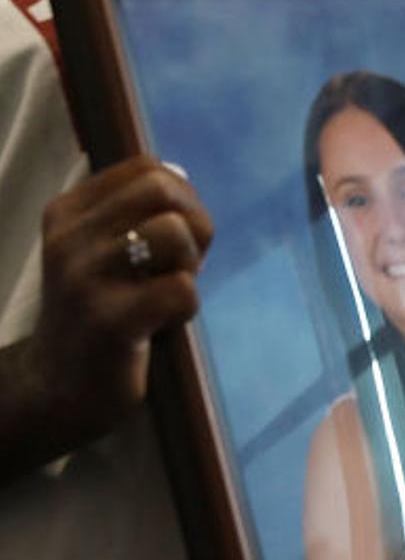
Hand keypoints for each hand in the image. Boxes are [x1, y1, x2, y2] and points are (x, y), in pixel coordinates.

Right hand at [0, 156, 212, 479]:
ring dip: (189, 265)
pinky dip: (186, 308)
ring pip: (174, 232)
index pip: (146, 167)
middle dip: (193, 223)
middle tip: (179, 265)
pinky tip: (159, 327)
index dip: (180, 196)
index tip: (170, 235)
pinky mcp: (109, 322)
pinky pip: (181, 289)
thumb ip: (138, 211)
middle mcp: (68, 239)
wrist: (56, 392)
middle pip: (162, 189)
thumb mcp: (106, 250)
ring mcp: (84, 280)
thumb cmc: (101, 311)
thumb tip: (179, 174)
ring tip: (165, 294)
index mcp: (67, 213)